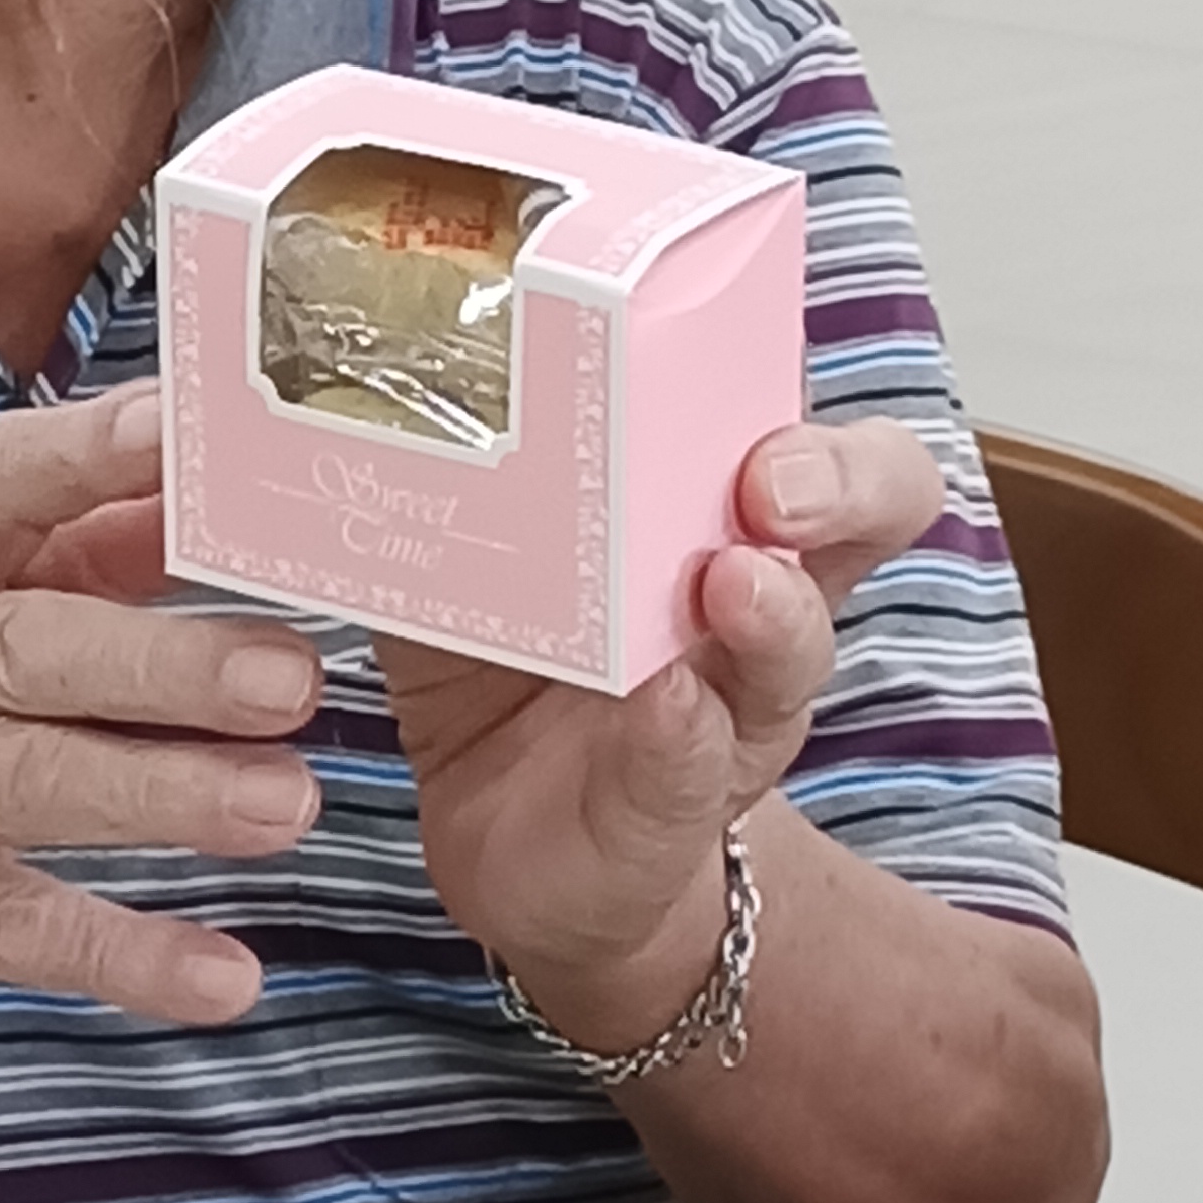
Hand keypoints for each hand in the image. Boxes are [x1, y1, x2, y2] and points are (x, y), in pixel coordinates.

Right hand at [0, 385, 321, 1030]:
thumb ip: (80, 540)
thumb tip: (228, 495)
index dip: (89, 456)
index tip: (190, 435)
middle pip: (25, 650)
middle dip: (162, 664)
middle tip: (292, 676)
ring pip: (26, 784)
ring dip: (163, 796)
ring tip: (288, 802)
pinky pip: (24, 933)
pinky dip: (127, 958)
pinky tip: (223, 976)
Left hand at [375, 417, 944, 1060]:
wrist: (517, 836)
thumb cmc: (511, 653)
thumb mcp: (478, 541)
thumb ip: (447, 464)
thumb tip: (348, 367)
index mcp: (722, 509)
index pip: (838, 447)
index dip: (839, 432)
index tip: (772, 411)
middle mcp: (755, 598)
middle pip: (855, 515)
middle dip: (831, 484)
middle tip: (770, 483)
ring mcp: (727, 708)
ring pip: (791, 647)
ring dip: (769, 611)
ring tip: (730, 580)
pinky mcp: (669, 806)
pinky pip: (693, 765)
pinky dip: (678, 735)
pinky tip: (663, 704)